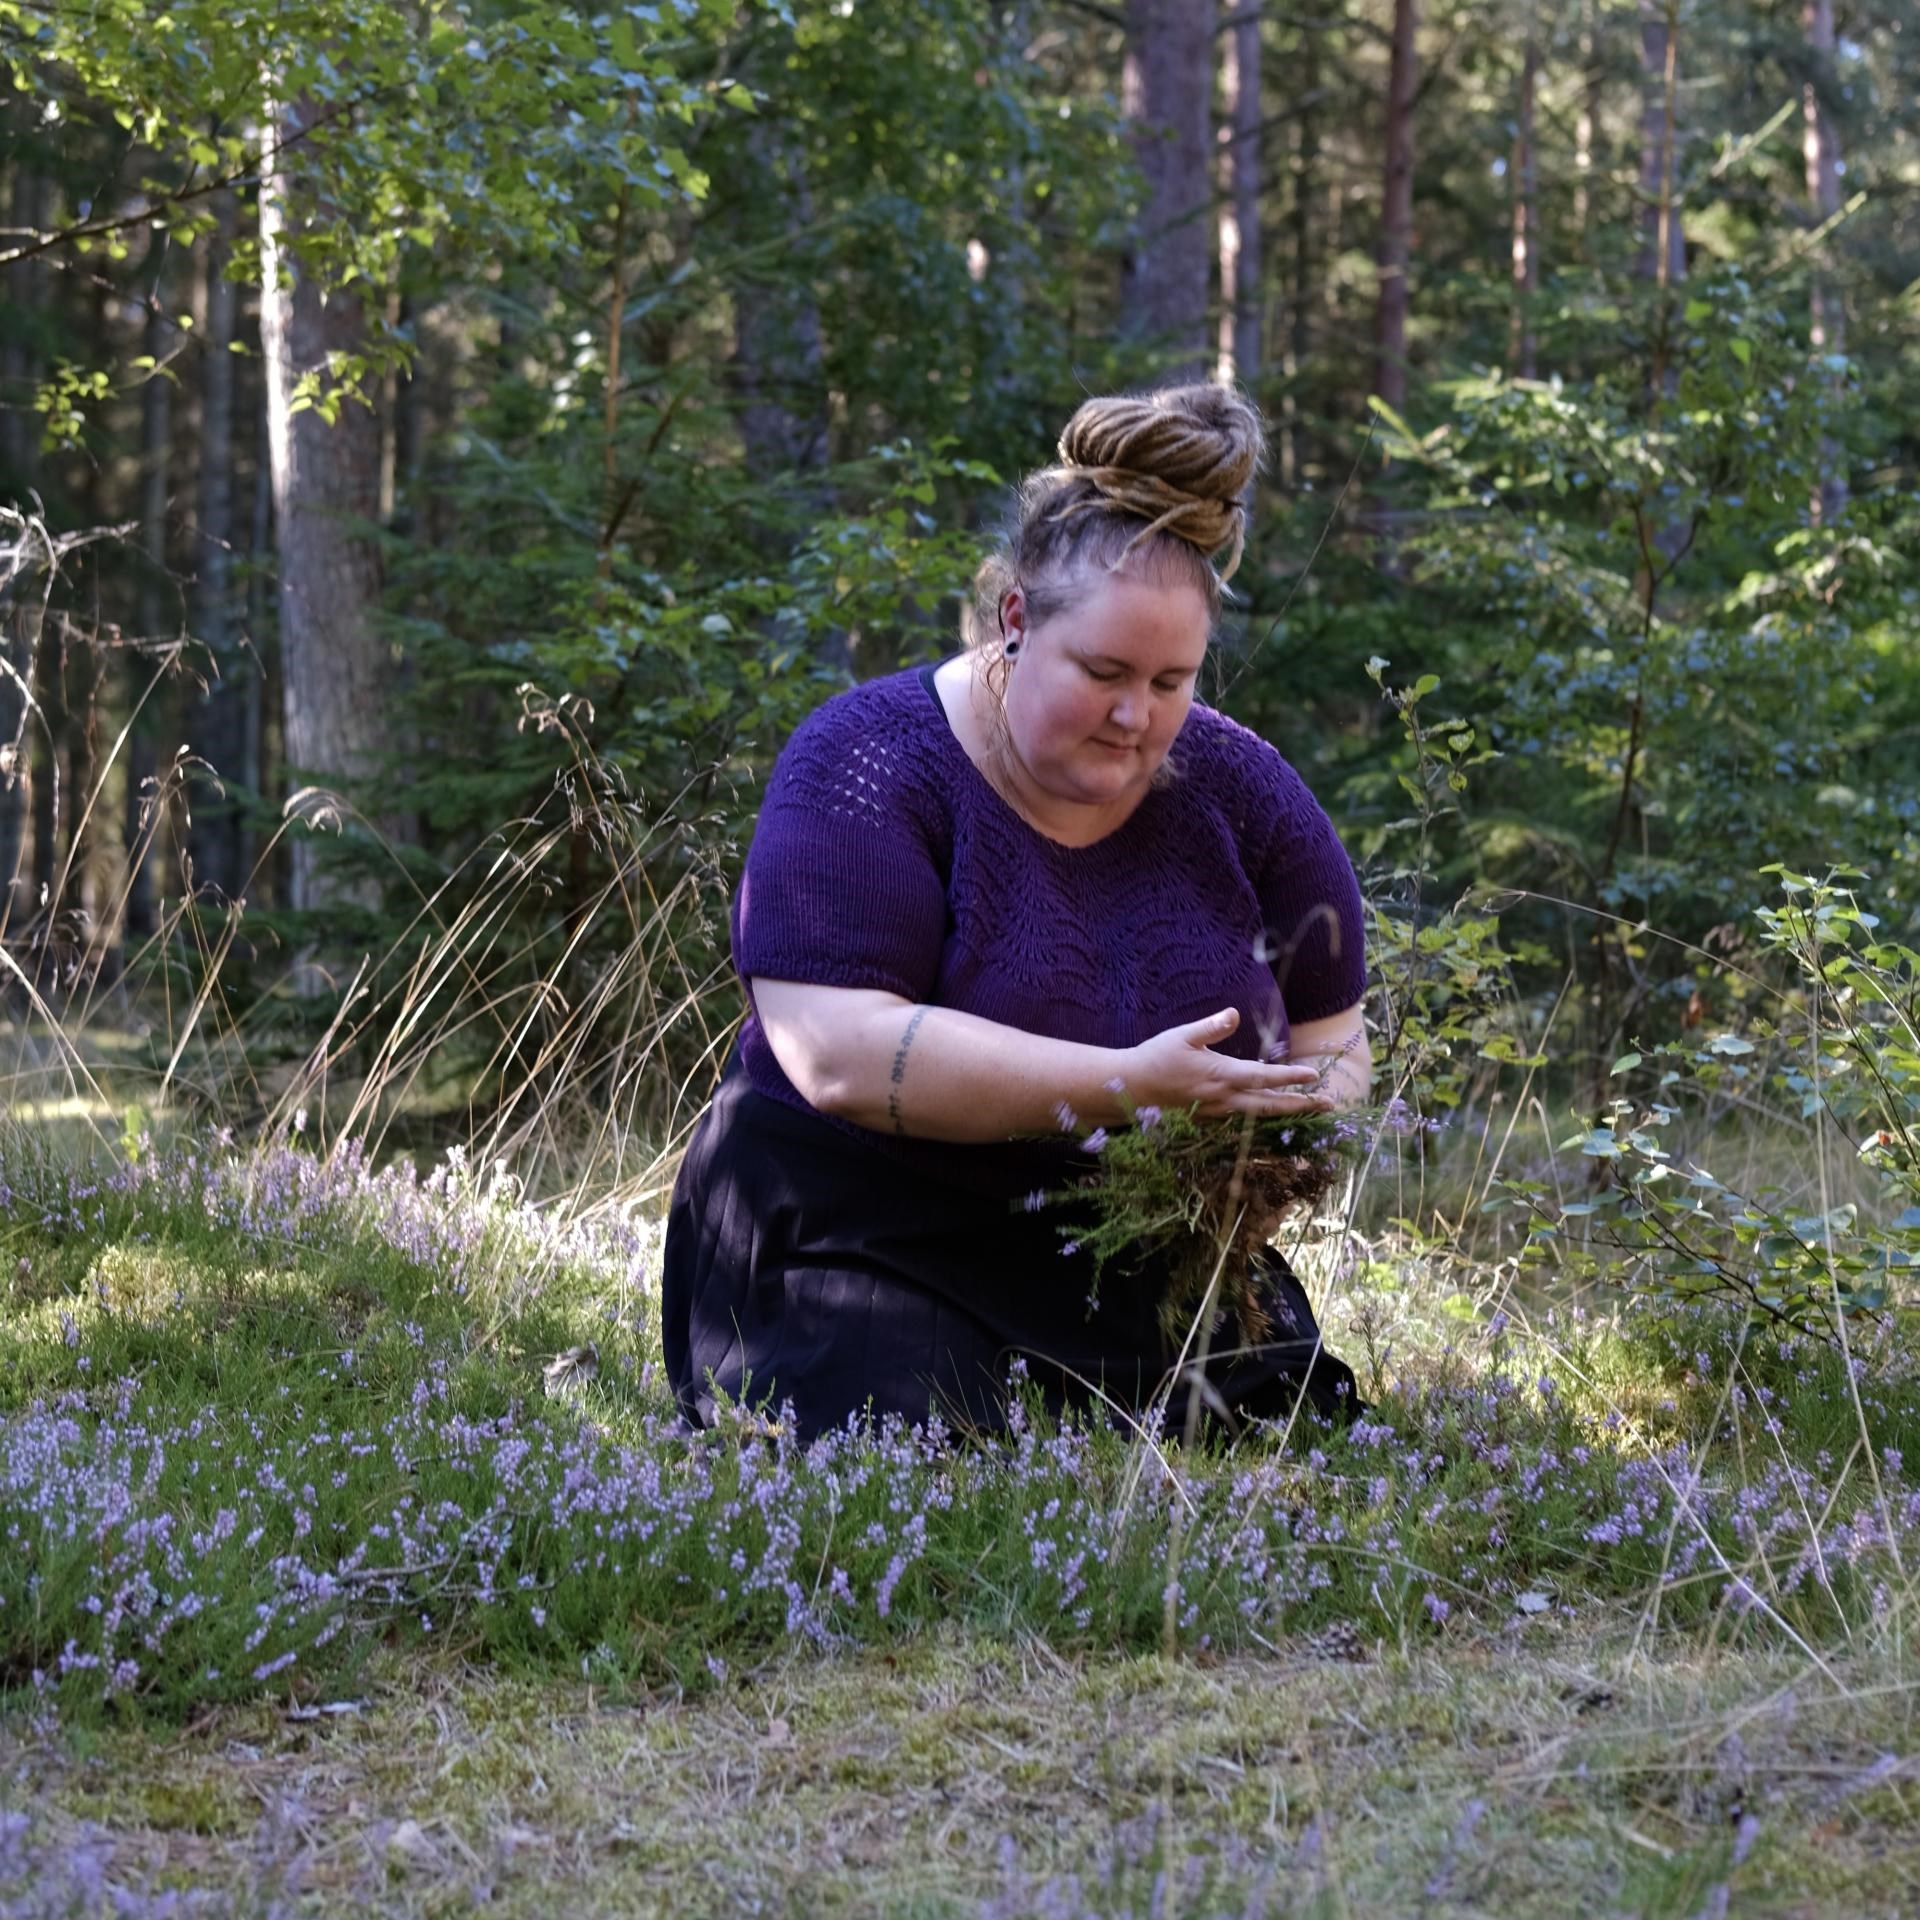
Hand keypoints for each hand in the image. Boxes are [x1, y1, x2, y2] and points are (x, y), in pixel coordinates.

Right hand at [1121, 1008, 1333, 1118]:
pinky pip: (1243, 1120)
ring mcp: (1217, 1112)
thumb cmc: (1156, 1056)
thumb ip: (1211, 1026)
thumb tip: (1235, 1013)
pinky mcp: (1209, 1119)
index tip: (1314, 1076)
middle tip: (1329, 1105)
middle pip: (1269, 1105)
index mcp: (1219, 1075)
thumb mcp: (1182, 1035)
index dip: (1290, 1078)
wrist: (1131, 1088)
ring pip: (1258, 1115)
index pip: (1263, 1077)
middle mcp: (1223, 1098)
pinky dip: (1264, 1117)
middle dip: (1301, 1105)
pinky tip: (1276, 1113)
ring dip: (1287, 1112)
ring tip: (1311, 1109)